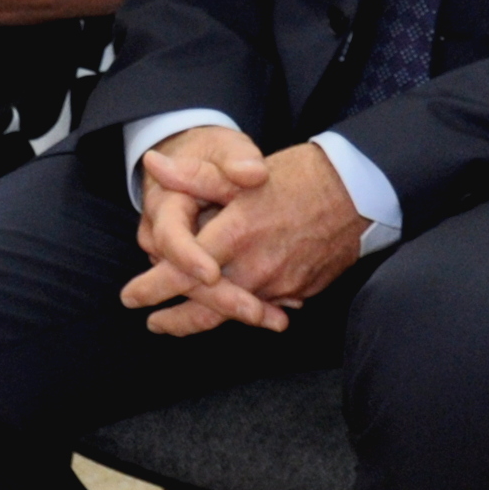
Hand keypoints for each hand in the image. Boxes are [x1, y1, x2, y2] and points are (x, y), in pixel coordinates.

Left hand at [123, 131, 366, 335]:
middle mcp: (257, 265)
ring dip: (204, 321)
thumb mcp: (241, 173)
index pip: (182, 272)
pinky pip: (265, 308)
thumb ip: (194, 177)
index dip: (151, 288)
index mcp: (236, 234)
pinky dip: (244, 311)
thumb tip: (152, 165)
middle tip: (152, 322)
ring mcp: (281, 283)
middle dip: (174, 320)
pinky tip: (231, 312)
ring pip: (234, 313)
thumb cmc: (297, 177)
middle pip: (206, 308)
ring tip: (179, 324)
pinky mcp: (301, 291)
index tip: (130, 297)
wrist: (358, 191)